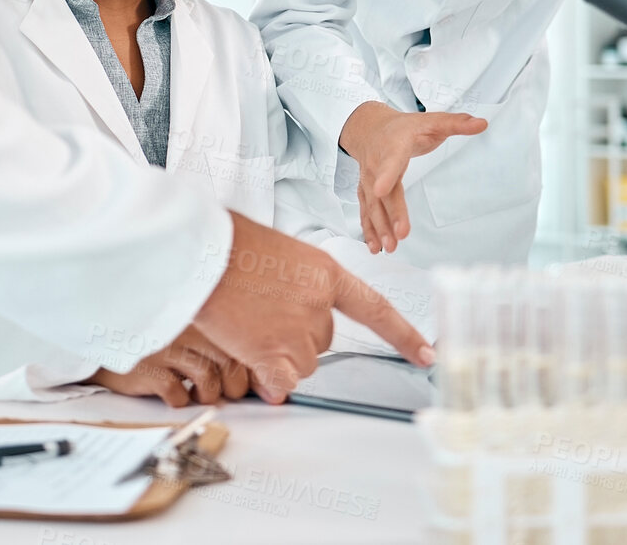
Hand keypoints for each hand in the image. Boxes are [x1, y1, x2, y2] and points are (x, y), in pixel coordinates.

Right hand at [87, 325, 250, 406]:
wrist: (108, 341)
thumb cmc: (160, 344)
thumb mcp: (192, 337)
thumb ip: (221, 348)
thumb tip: (261, 379)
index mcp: (203, 318)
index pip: (244, 346)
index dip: (254, 372)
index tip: (257, 387)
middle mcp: (188, 329)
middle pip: (231, 365)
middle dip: (233, 388)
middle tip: (223, 393)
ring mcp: (167, 348)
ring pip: (208, 380)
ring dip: (208, 396)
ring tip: (198, 394)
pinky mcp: (148, 368)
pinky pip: (177, 395)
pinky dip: (180, 401)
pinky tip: (174, 394)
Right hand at [191, 212, 433, 403]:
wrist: (199, 252)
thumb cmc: (229, 245)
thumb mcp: (279, 254)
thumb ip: (298, 288)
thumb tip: (291, 318)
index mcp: (325, 272)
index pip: (376, 310)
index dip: (403, 335)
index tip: (426, 355)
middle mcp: (319, 304)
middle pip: (324, 341)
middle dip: (297, 336)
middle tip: (263, 314)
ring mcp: (298, 330)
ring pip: (302, 363)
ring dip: (279, 355)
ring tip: (249, 324)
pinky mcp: (273, 353)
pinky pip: (282, 381)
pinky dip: (268, 376)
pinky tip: (249, 352)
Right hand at [338, 102, 486, 253]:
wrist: (370, 128)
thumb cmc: (404, 127)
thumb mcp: (432, 121)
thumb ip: (457, 123)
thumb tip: (482, 123)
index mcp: (394, 146)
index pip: (391, 161)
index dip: (386, 175)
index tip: (381, 190)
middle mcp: (378, 165)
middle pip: (383, 192)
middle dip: (390, 214)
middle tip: (400, 234)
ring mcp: (369, 180)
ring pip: (373, 205)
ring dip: (380, 227)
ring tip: (390, 247)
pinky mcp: (366, 191)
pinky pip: (366, 212)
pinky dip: (370, 229)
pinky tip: (376, 247)